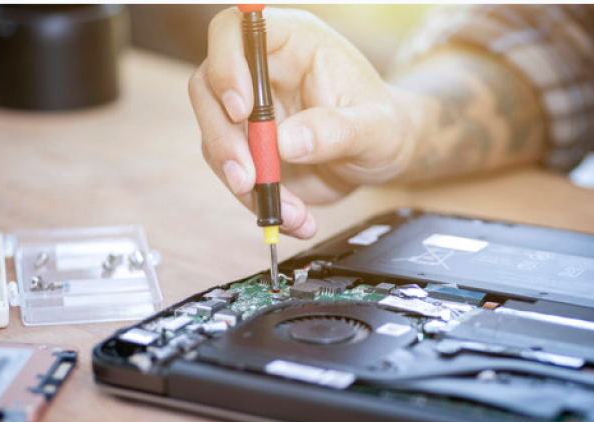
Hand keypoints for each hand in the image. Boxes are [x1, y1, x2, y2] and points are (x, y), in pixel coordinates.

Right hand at [188, 7, 414, 238]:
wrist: (383, 157)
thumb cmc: (385, 126)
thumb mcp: (375, 129)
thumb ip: (334, 131)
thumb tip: (286, 141)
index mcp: (293, 44)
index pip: (235, 32)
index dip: (226, 65)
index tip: (241, 110)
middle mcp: (263, 74)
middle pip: (208, 90)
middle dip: (222, 139)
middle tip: (248, 178)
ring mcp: (252, 114)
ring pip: (215, 139)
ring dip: (243, 183)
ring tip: (290, 210)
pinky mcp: (250, 150)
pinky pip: (235, 174)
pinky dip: (259, 202)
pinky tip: (295, 218)